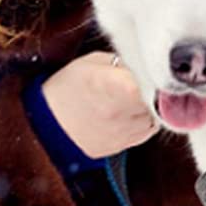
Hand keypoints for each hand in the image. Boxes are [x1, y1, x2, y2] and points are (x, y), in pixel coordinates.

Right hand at [40, 52, 158, 158]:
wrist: (46, 126)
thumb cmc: (65, 90)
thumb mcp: (91, 62)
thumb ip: (122, 62)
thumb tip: (143, 64)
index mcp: (116, 84)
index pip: (155, 78)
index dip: (155, 72)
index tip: (151, 68)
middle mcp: (125, 110)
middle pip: (160, 96)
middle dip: (156, 87)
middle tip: (142, 80)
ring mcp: (126, 130)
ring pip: (157, 114)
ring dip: (151, 104)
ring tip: (131, 96)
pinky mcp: (126, 144)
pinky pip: (149, 129)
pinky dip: (145, 119)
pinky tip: (129, 111)